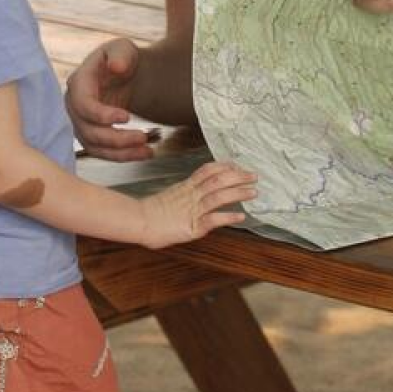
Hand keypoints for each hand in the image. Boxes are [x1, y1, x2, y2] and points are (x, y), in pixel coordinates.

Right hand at [64, 37, 158, 162]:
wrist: (125, 73)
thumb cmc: (122, 58)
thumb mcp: (123, 48)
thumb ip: (121, 54)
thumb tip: (117, 67)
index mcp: (79, 82)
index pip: (83, 104)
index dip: (102, 115)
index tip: (127, 117)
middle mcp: (74, 105)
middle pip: (89, 131)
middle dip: (116, 138)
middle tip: (143, 137)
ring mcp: (80, 123)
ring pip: (95, 147)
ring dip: (121, 152)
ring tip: (147, 150)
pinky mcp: (91, 136)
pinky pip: (103, 152)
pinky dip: (123, 156)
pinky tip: (144, 153)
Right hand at [139, 160, 257, 248]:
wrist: (138, 221)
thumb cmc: (151, 212)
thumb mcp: (170, 195)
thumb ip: (185, 193)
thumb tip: (196, 191)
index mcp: (186, 187)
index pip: (208, 170)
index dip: (224, 166)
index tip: (236, 165)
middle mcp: (191, 195)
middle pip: (218, 180)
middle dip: (238, 177)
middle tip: (254, 176)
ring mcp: (192, 210)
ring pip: (218, 196)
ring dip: (237, 194)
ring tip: (253, 193)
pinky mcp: (191, 226)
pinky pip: (212, 220)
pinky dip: (227, 217)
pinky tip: (240, 217)